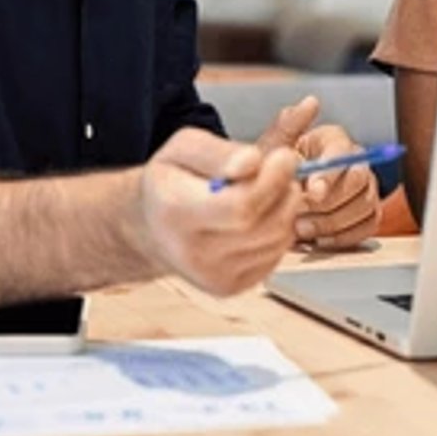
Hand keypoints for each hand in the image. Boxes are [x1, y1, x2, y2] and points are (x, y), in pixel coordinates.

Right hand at [134, 128, 300, 296]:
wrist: (151, 228)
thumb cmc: (170, 182)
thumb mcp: (183, 148)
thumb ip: (218, 152)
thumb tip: (252, 161)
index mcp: (175, 210)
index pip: (241, 206)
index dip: (272, 180)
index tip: (283, 156)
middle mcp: (192, 252)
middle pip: (267, 225)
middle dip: (284, 190)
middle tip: (278, 168)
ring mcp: (211, 276)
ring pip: (277, 239)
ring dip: (284, 209)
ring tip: (265, 189)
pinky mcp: (228, 287)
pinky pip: (274, 255)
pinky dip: (277, 231)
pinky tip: (257, 216)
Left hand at [259, 97, 379, 250]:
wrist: (275, 199)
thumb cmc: (275, 172)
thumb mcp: (273, 147)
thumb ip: (288, 126)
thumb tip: (311, 102)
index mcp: (333, 140)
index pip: (342, 151)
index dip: (329, 173)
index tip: (311, 190)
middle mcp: (355, 161)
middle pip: (360, 179)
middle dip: (330, 201)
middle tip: (301, 213)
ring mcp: (364, 189)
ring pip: (364, 205)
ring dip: (332, 222)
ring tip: (302, 227)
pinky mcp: (367, 214)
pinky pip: (367, 227)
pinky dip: (342, 237)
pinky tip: (319, 238)